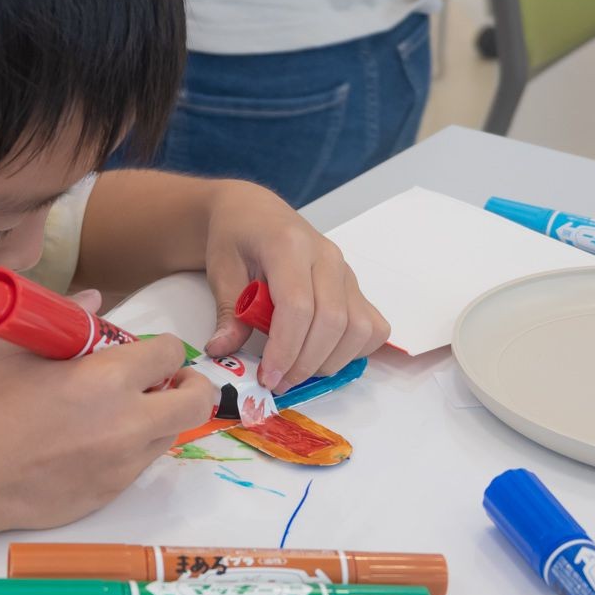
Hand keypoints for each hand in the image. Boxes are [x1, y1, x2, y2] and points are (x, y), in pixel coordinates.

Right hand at [0, 294, 217, 529]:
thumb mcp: (17, 348)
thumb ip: (64, 317)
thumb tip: (94, 299)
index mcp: (108, 379)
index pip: (169, 353)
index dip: (163, 348)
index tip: (150, 352)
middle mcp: (128, 422)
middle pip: (195, 401)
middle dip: (189, 385)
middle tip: (168, 382)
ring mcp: (124, 462)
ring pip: (171, 434)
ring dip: (160, 417)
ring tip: (127, 411)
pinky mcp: (113, 491)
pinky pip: (141, 464)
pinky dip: (133, 447)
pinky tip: (98, 442)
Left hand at [200, 182, 389, 390]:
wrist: (254, 212)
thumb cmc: (237, 237)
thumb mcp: (221, 270)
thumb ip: (228, 312)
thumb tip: (222, 350)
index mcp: (288, 245)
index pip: (298, 306)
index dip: (286, 349)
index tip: (268, 376)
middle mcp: (326, 256)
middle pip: (332, 321)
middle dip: (305, 363)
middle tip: (278, 382)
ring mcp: (345, 271)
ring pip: (358, 328)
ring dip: (330, 361)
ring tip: (297, 372)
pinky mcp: (355, 285)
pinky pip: (372, 326)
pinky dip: (354, 350)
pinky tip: (324, 356)